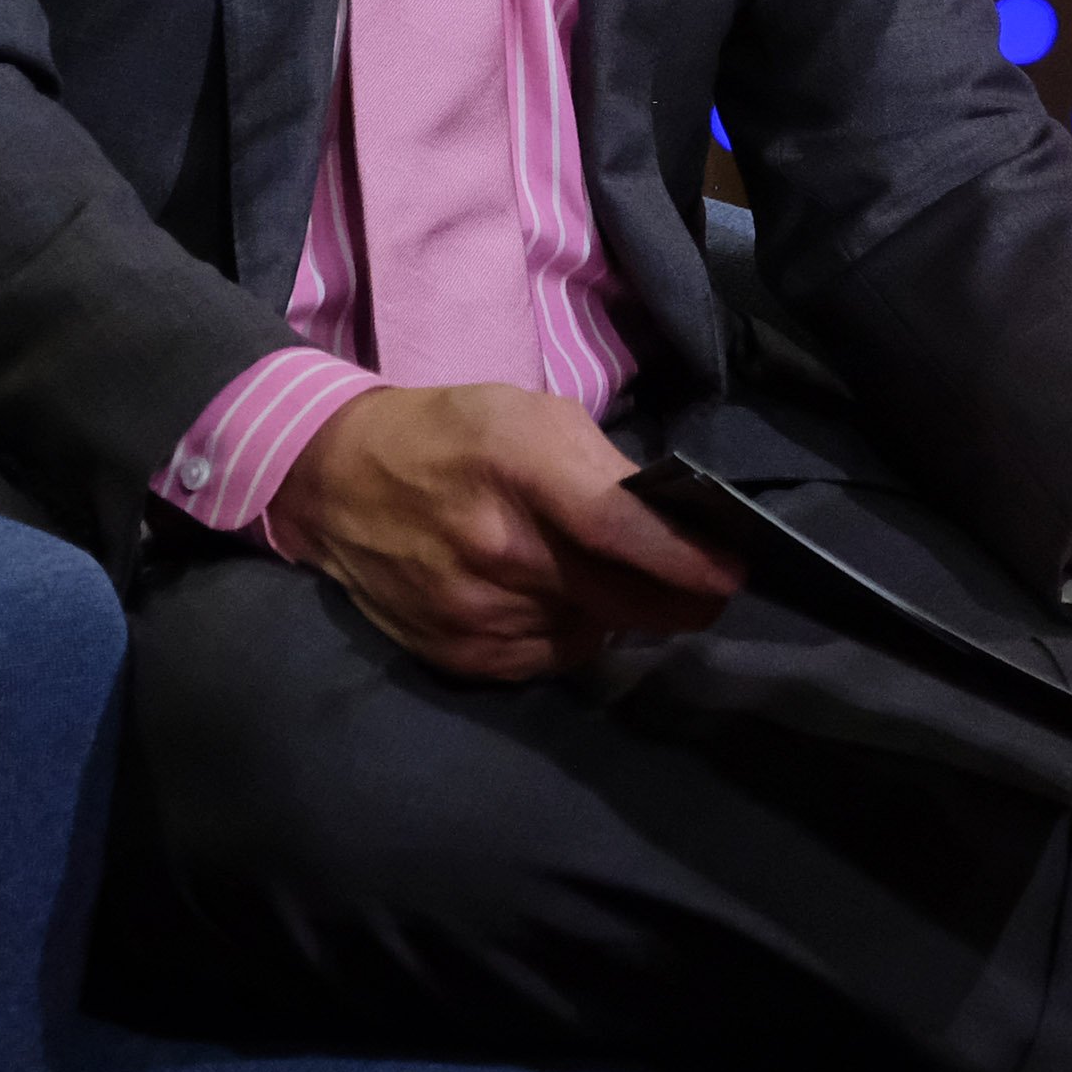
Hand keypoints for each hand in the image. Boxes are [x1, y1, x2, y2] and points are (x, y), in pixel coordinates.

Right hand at [265, 384, 740, 681]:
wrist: (337, 480)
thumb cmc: (451, 433)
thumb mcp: (528, 414)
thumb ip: (601, 469)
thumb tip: (671, 526)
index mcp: (518, 465)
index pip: (618, 529)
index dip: (685, 559)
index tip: (734, 573)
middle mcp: (498, 547)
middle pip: (620, 597)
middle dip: (678, 600)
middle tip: (707, 590)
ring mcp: (477, 610)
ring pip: (592, 631)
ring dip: (614, 612)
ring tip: (602, 577)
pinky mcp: (461, 655)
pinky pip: (551, 658)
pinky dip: (568, 632)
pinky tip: (551, 598)